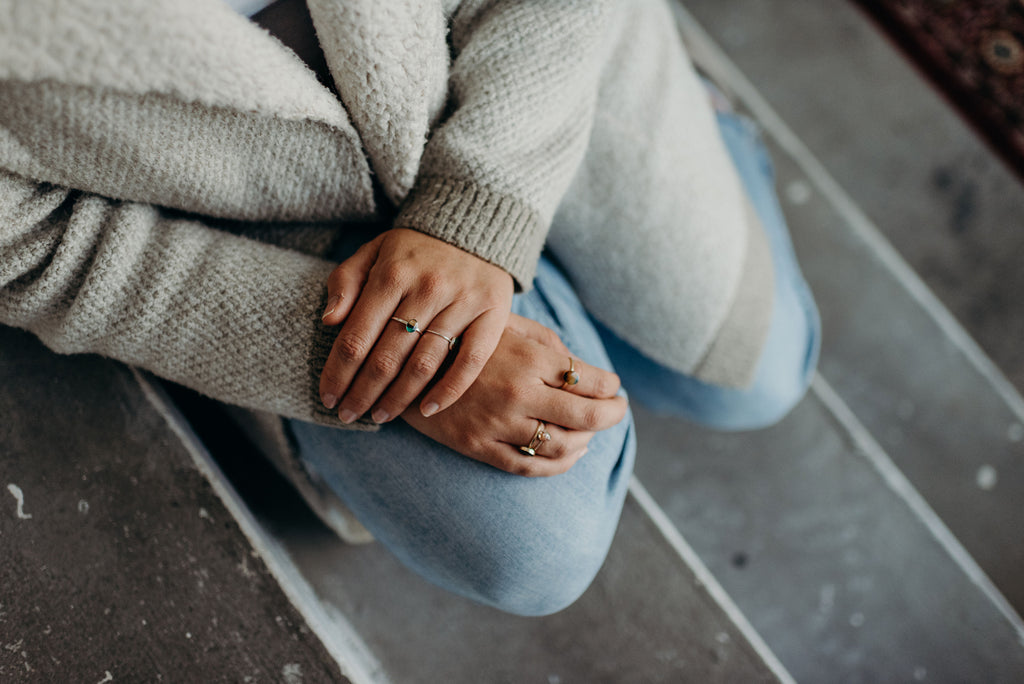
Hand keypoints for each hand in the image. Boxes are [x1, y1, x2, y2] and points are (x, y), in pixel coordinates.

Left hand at [319, 228, 513, 423]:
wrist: (477, 225)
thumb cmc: (416, 248)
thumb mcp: (374, 250)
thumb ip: (346, 282)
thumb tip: (329, 321)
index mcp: (392, 274)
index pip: (356, 337)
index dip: (338, 373)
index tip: (328, 398)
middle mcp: (427, 290)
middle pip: (386, 357)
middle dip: (362, 393)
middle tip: (349, 416)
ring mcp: (462, 304)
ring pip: (424, 364)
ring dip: (398, 399)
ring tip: (380, 417)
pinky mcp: (492, 316)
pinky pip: (470, 362)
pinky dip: (449, 390)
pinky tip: (428, 410)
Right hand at [402, 314, 628, 476]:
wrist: (399, 360)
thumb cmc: (458, 335)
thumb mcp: (503, 323)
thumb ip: (546, 342)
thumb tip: (580, 366)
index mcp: (529, 357)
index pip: (592, 380)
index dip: (612, 387)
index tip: (616, 387)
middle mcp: (519, 393)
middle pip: (587, 417)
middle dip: (611, 416)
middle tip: (618, 411)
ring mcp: (499, 424)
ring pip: (562, 446)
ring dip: (587, 442)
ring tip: (591, 433)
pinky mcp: (479, 447)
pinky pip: (529, 467)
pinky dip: (558, 466)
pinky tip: (569, 456)